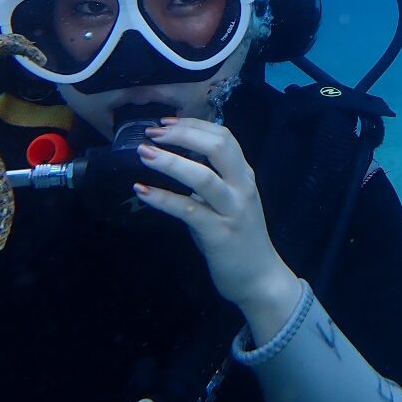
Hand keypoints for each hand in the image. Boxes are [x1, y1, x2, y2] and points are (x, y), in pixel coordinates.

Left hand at [133, 118, 298, 326]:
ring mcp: (232, 211)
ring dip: (170, 162)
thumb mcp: (230, 202)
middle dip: (183, 135)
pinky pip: (188, 211)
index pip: (224, 137)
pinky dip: (163, 198)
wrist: (260, 279)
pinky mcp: (218, 234)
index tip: (166, 123)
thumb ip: (211, 182)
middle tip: (153, 133)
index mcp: (244, 176)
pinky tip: (142, 191)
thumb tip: (178, 160)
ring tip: (143, 153)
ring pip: (203, 177)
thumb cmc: (240, 239)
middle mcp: (242, 188)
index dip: (193, 125)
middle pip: (218, 147)